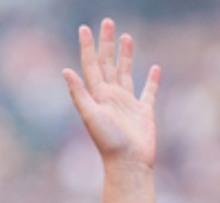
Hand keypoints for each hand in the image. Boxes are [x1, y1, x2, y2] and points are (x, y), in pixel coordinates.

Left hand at [62, 18, 160, 170]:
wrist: (128, 164)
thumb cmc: (109, 142)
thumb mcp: (91, 116)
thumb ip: (79, 93)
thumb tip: (65, 70)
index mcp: (98, 96)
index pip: (91, 66)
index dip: (87, 47)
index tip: (84, 28)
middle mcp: (111, 97)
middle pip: (108, 64)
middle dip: (107, 43)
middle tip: (108, 22)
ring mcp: (127, 104)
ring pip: (126, 73)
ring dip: (125, 55)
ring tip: (126, 37)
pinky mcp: (144, 112)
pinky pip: (149, 92)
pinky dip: (152, 80)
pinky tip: (155, 68)